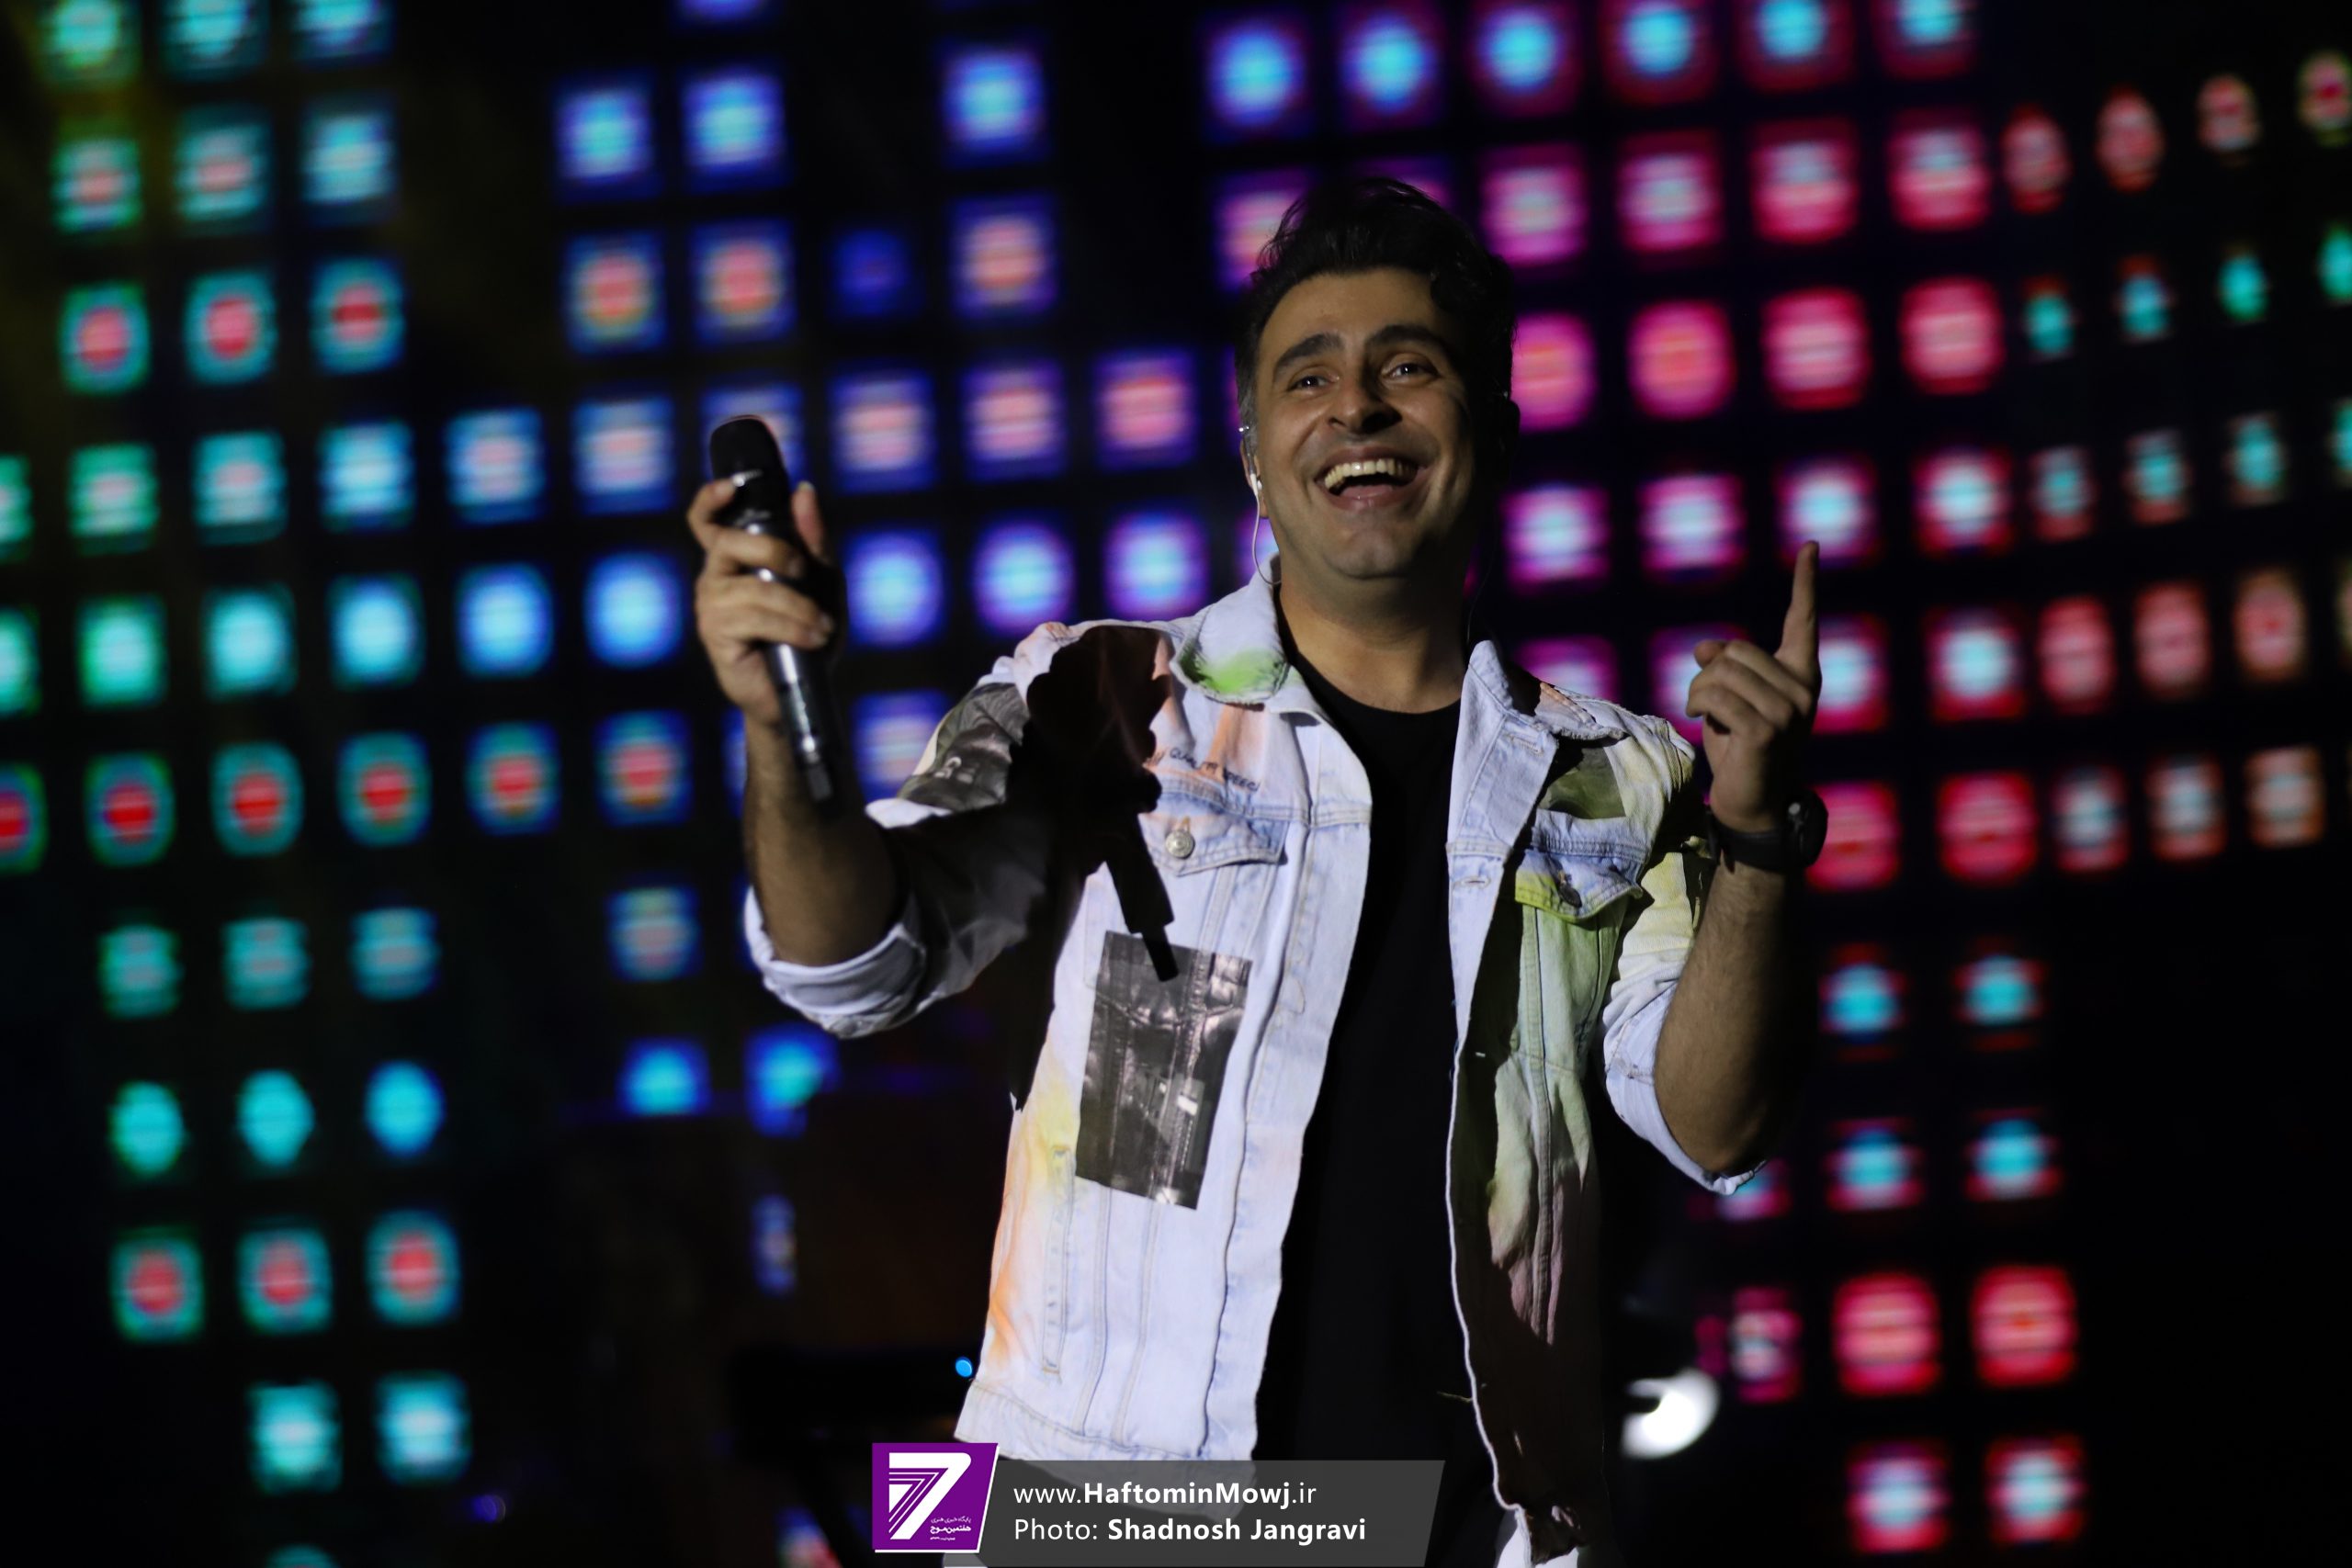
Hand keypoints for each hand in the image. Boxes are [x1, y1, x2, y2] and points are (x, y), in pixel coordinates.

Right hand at [686, 474, 835, 731]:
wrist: (804, 690)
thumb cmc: (809, 631)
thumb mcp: (822, 581)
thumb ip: (813, 539)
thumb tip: (803, 492)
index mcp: (736, 558)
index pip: (707, 520)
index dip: (710, 499)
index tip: (730, 487)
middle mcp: (715, 576)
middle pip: (729, 542)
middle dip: (774, 550)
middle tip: (803, 570)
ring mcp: (711, 605)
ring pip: (754, 588)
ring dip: (798, 605)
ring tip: (823, 626)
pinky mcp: (716, 634)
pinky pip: (754, 617)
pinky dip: (791, 626)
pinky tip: (811, 639)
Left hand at [1685, 542, 1819, 832]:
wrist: (1750, 799)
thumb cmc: (1740, 746)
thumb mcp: (1729, 697)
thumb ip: (1724, 666)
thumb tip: (1705, 646)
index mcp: (1801, 675)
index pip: (1803, 621)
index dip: (1805, 583)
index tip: (1811, 546)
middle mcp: (1802, 689)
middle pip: (1736, 650)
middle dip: (1709, 672)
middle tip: (1710, 703)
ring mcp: (1788, 711)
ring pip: (1720, 672)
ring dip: (1697, 692)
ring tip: (1707, 716)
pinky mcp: (1766, 730)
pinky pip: (1714, 696)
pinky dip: (1698, 705)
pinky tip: (1703, 723)